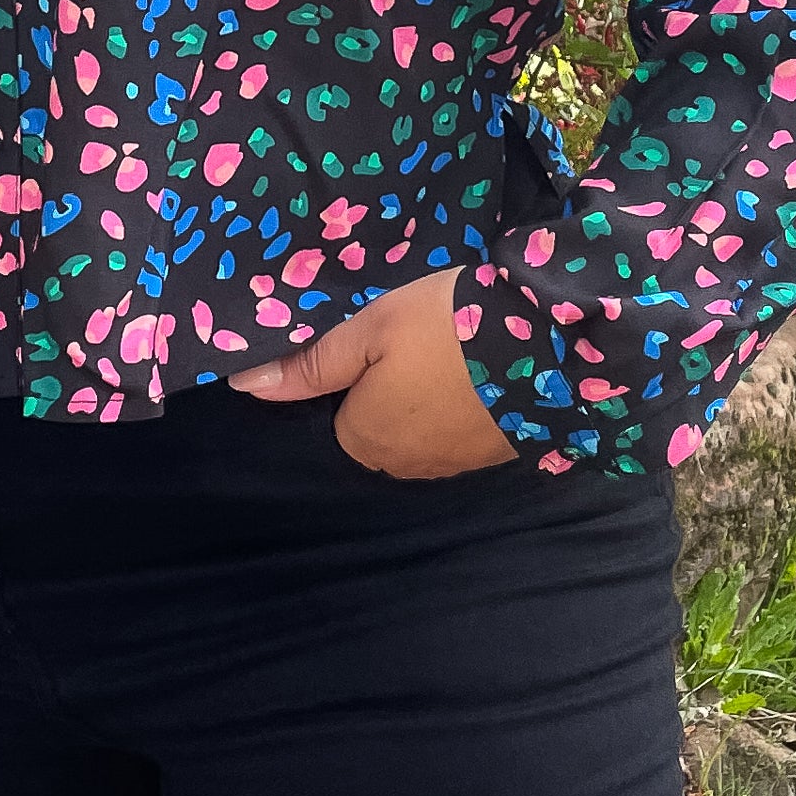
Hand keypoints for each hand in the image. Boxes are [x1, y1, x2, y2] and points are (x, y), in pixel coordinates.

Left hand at [231, 267, 520, 477]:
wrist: (550, 343)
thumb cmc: (444, 329)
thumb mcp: (368, 329)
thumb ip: (310, 363)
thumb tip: (244, 385)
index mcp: (364, 440)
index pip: (336, 414)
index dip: (352, 374)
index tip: (374, 340)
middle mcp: (405, 466)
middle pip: (378, 425)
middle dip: (390, 390)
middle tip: (414, 339)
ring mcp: (455, 465)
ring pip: (421, 429)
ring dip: (430, 398)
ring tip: (448, 349)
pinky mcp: (496, 453)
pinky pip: (460, 430)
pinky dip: (464, 403)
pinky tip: (477, 370)